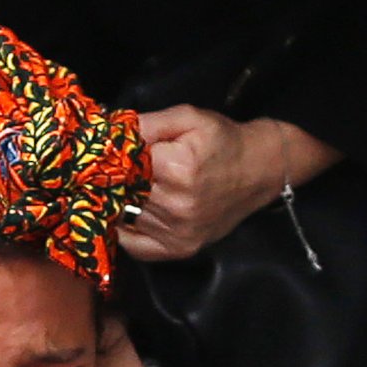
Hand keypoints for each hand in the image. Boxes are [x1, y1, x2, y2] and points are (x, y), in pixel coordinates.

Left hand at [120, 108, 340, 261]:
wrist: (260, 170)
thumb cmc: (222, 141)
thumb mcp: (188, 118)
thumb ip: (148, 123)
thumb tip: (109, 131)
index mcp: (177, 168)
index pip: (121, 164)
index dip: (111, 157)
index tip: (106, 153)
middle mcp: (176, 205)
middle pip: (120, 192)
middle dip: (111, 180)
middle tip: (109, 171)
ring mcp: (177, 232)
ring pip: (124, 218)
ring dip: (119, 203)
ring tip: (126, 187)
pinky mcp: (179, 249)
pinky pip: (134, 246)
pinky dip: (126, 231)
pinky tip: (130, 213)